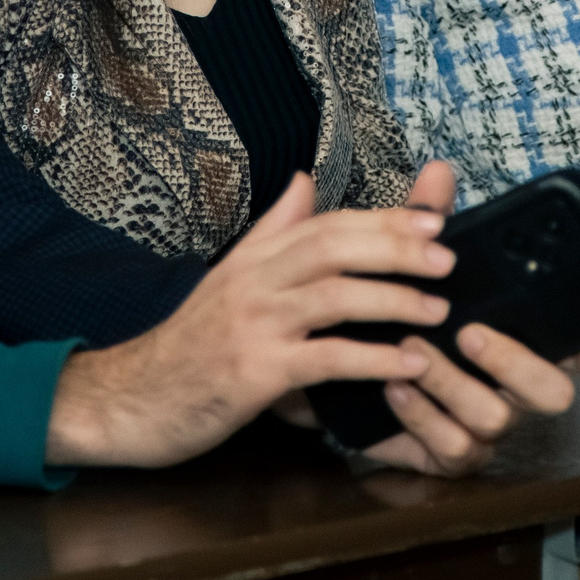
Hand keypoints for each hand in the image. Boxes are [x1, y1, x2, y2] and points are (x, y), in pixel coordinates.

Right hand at [43, 173, 453, 467]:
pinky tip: (408, 364)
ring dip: (394, 301)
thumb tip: (306, 181)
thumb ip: (273, 231)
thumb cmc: (190, 344)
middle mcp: (254, 281)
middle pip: (335, 246)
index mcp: (254, 257)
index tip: (432, 220)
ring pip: (335, 297)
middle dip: (396, 248)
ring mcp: (253, 325)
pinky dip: (372, 359)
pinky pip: (325, 359)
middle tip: (448, 257)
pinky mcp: (254, 373)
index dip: (383, 219)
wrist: (132, 398)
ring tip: (438, 310)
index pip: (326, 222)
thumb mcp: (229, 278)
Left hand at [352, 162, 579, 476]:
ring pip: (495, 417)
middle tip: (471, 332)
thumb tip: (436, 171)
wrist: (337, 376)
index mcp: (515, 342)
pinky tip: (393, 385)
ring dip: (452, 383)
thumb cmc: (393, 314)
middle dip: (515, 361)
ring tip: (413, 352)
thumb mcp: (409, 266)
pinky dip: (420, 414)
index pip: (573, 347)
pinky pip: (451, 445)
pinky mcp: (447, 455)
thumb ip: (427, 224)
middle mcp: (510, 388)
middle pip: (552, 394)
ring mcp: (483, 427)